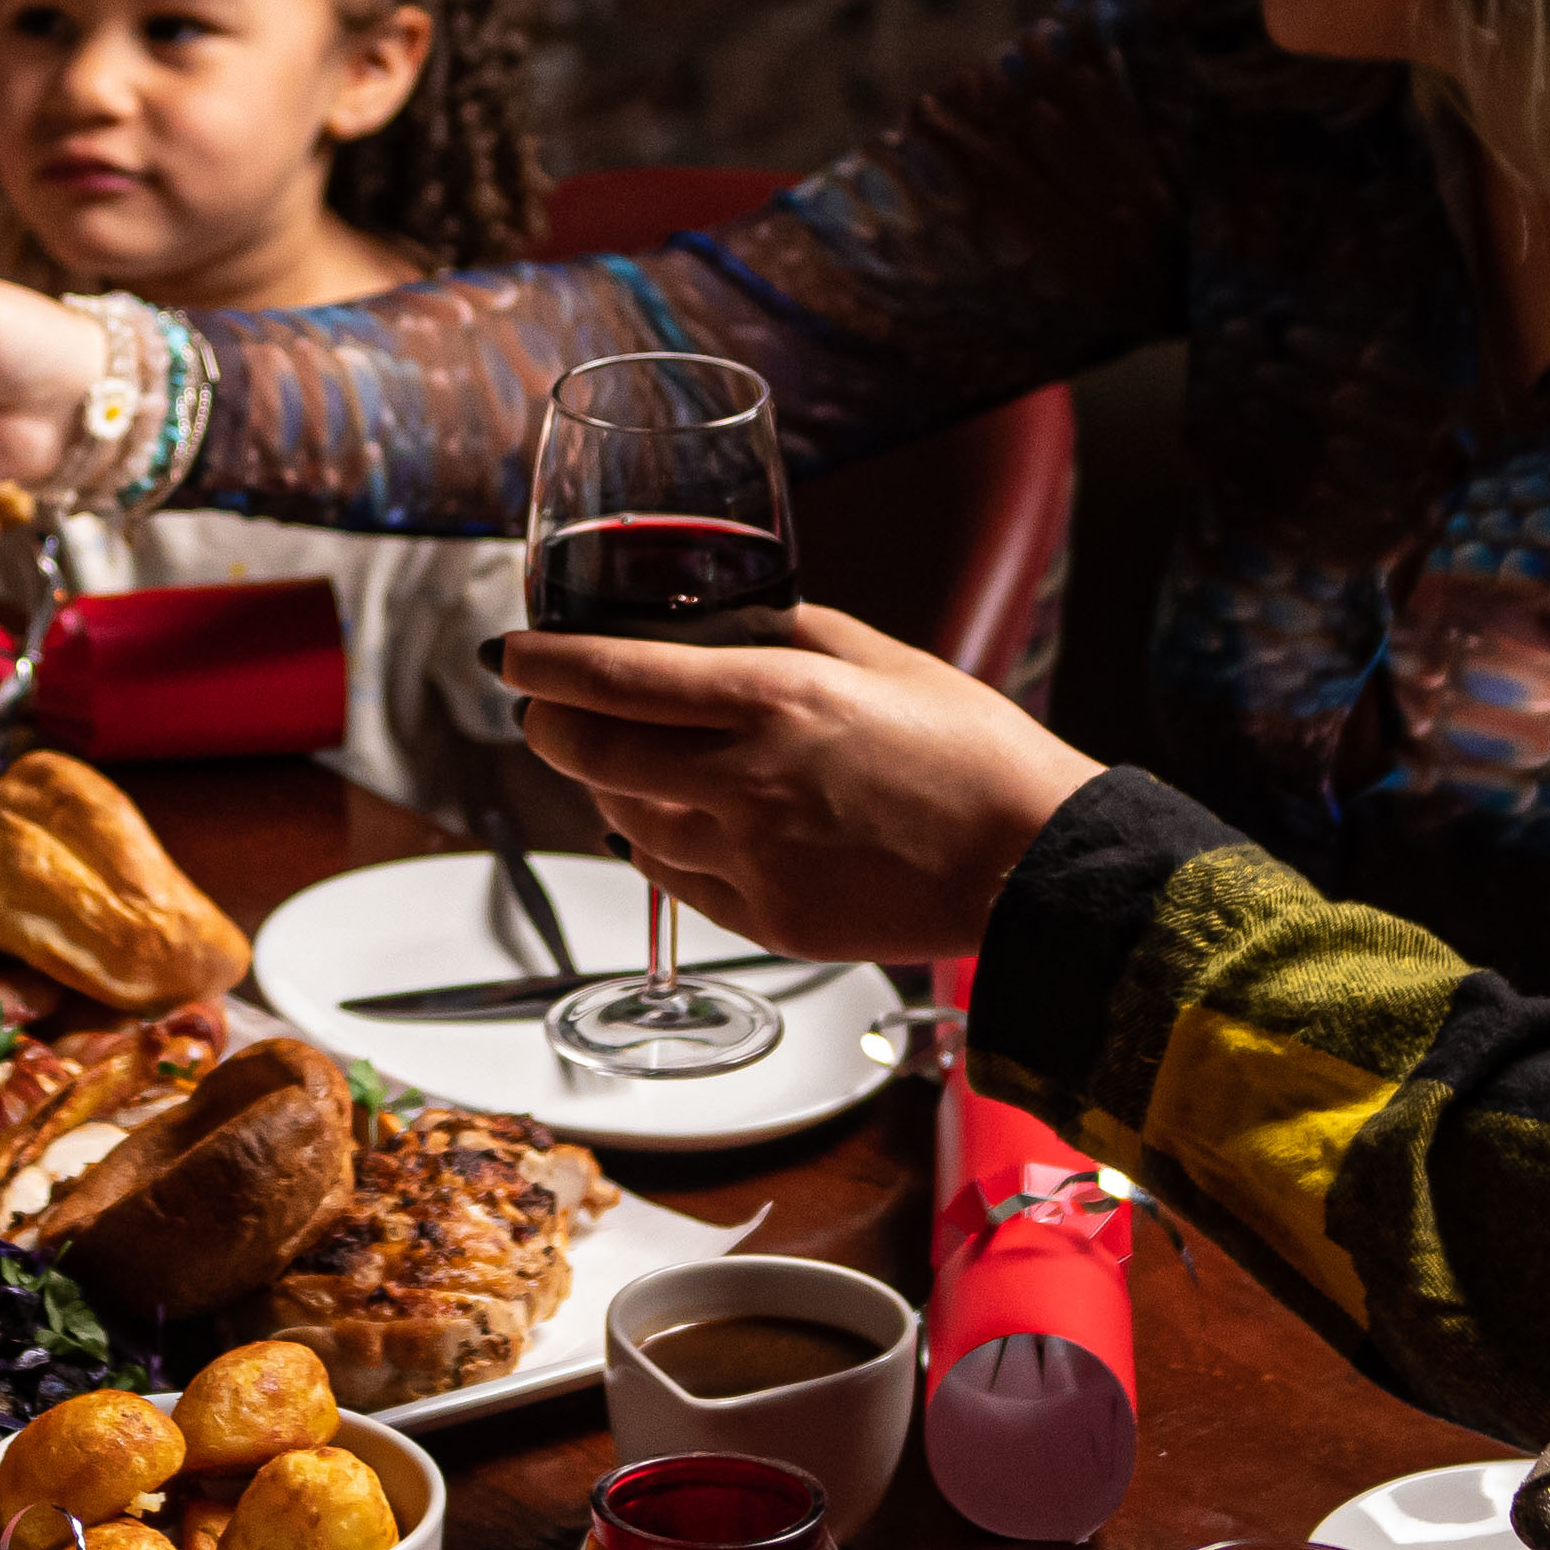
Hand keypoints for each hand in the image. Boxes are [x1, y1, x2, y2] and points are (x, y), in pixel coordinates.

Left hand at [507, 600, 1098, 968]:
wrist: (1036, 867)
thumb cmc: (974, 755)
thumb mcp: (883, 659)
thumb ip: (789, 635)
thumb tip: (720, 630)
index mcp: (775, 701)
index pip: (613, 676)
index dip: (544, 665)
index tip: (513, 654)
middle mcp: (748, 782)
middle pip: (592, 753)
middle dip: (548, 726)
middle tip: (541, 709)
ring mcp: (752, 859)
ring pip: (623, 817)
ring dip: (601, 782)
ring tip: (611, 758)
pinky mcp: (768, 920)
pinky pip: (671, 878)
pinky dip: (649, 842)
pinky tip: (661, 820)